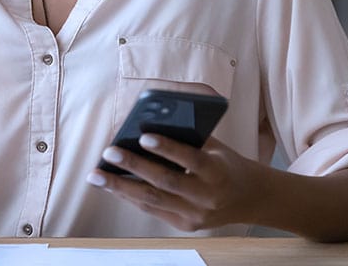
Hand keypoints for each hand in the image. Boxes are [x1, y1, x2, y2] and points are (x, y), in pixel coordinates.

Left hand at [86, 135, 264, 230]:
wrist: (250, 199)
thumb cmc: (226, 163)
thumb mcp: (215, 147)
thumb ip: (188, 137)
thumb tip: (149, 122)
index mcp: (218, 172)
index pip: (190, 159)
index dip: (167, 148)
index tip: (142, 135)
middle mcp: (206, 197)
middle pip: (164, 182)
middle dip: (133, 167)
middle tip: (109, 152)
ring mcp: (195, 215)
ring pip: (152, 201)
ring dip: (120, 187)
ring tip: (96, 174)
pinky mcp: (185, 225)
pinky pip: (152, 209)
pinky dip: (130, 196)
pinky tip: (112, 184)